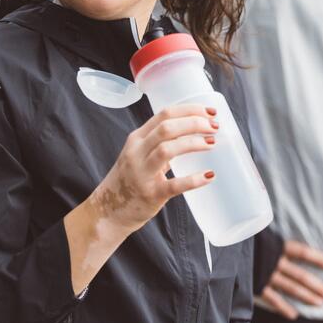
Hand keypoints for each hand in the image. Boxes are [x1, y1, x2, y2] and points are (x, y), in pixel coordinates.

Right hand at [65, 104, 217, 292]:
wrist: (108, 212)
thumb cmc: (129, 181)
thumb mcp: (139, 155)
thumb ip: (159, 144)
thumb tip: (195, 132)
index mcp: (137, 138)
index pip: (164, 114)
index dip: (190, 109)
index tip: (210, 111)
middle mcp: (137, 152)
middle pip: (167, 127)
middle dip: (194, 122)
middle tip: (214, 126)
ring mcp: (142, 173)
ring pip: (168, 149)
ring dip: (193, 143)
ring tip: (211, 143)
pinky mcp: (150, 194)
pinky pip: (174, 184)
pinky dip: (194, 179)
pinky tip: (209, 175)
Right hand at [258, 240, 322, 319]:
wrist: (225, 250)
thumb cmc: (252, 243)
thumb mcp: (266, 236)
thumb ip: (279, 242)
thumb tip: (296, 240)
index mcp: (278, 247)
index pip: (302, 253)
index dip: (317, 259)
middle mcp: (275, 262)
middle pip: (300, 275)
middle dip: (317, 286)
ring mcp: (266, 276)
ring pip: (291, 288)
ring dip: (306, 297)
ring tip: (319, 303)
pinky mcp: (257, 287)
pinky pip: (273, 299)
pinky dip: (283, 308)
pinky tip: (294, 315)